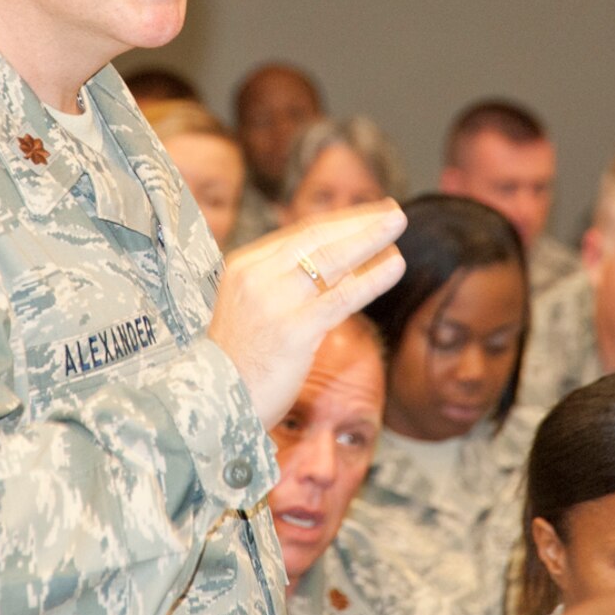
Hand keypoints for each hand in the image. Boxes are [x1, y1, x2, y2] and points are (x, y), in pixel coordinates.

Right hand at [208, 200, 406, 425]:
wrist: (213, 403)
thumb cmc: (240, 362)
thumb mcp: (255, 310)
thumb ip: (289, 286)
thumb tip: (344, 269)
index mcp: (244, 267)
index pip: (300, 235)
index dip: (339, 222)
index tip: (368, 214)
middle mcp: (257, 277)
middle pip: (317, 238)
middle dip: (359, 222)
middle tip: (394, 211)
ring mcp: (274, 302)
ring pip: (331, 260)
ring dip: (370, 238)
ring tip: (400, 223)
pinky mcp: (293, 330)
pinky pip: (341, 297)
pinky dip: (372, 279)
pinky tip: (395, 267)